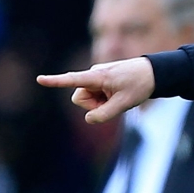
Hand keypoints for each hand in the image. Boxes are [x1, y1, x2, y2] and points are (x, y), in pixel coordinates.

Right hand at [37, 57, 155, 123]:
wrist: (153, 72)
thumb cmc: (139, 85)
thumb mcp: (124, 104)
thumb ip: (104, 115)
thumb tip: (88, 119)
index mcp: (98, 77)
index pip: (72, 79)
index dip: (55, 81)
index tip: (39, 79)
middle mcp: (93, 74)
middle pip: (80, 99)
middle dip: (92, 106)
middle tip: (113, 102)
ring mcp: (96, 77)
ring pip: (87, 99)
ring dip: (99, 103)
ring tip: (118, 96)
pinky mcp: (99, 79)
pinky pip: (95, 95)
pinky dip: (104, 99)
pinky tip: (118, 93)